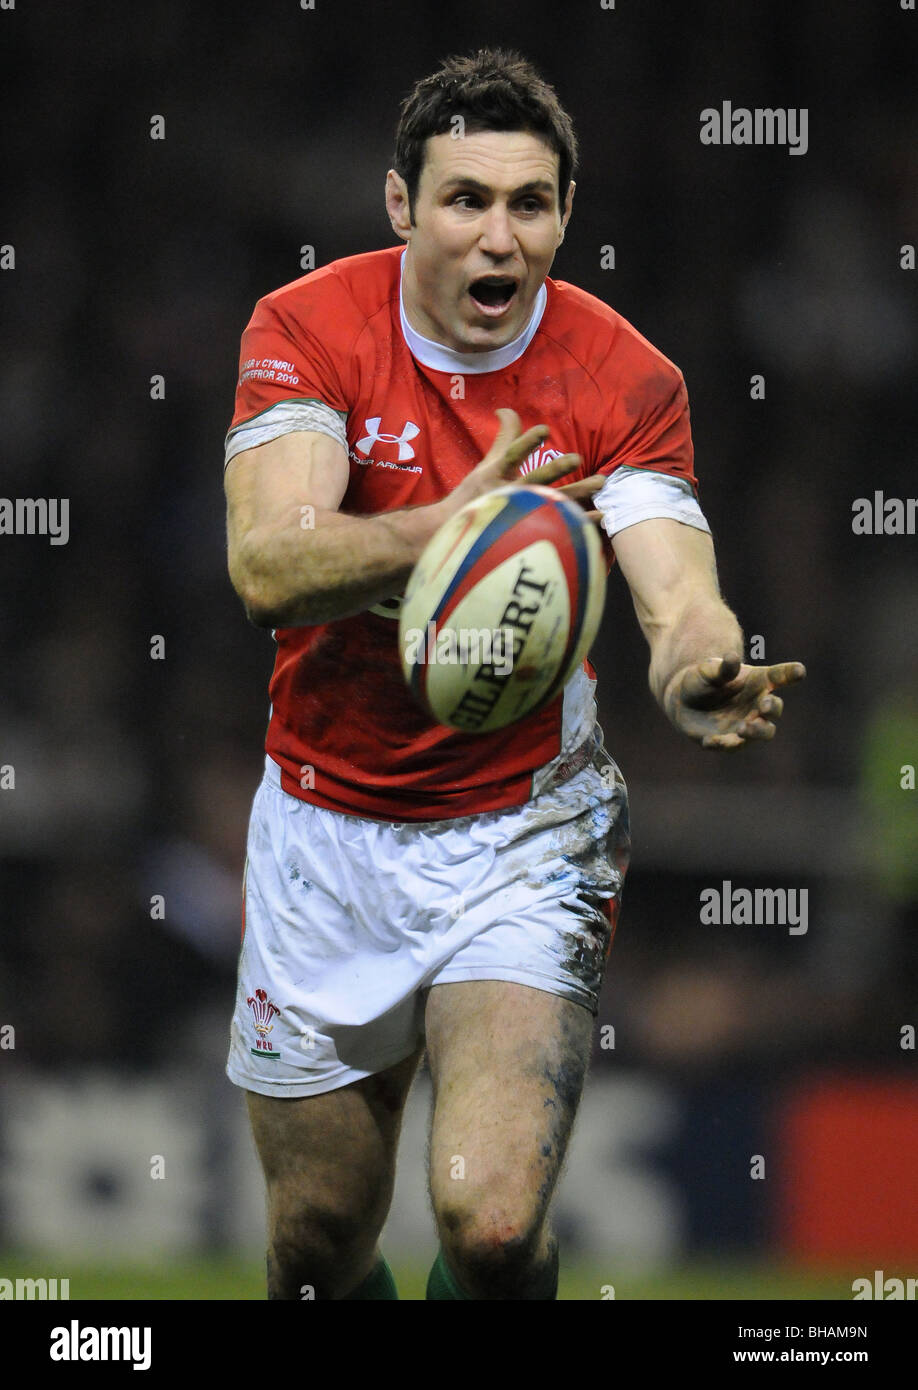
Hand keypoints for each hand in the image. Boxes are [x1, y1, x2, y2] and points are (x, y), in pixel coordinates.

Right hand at [435, 408, 605, 524]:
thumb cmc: (478, 494)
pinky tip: (602, 515)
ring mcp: (521, 515)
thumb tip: (505, 409)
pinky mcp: (534, 531)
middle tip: (576, 457)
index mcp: (496, 475)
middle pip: (534, 480)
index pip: (511, 455)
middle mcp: (508, 495)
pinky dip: (582, 521)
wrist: (461, 533)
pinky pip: (561, 526)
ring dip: (577, 493)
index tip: (544, 430)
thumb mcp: (488, 464)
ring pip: (552, 503)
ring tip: (600, 482)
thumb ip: (504, 438)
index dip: (526, 443)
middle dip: (554, 469)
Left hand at [664, 653, 805, 748]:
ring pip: (763, 732)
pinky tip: (709, 740)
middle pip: (774, 709)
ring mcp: (747, 724)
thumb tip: (732, 658)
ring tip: (744, 728)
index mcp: (758, 682)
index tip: (800, 671)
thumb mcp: (709, 670)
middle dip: (772, 708)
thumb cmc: (704, 680)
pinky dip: (722, 744)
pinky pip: (731, 746)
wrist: (683, 701)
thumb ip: (723, 669)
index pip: (778, 676)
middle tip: (764, 705)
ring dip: (757, 731)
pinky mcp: (729, 740)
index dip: (790, 673)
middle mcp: (757, 705)